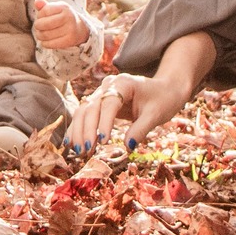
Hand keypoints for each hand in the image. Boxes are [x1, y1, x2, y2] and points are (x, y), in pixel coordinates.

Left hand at [34, 0, 89, 49]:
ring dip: (39, 35)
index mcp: (64, 7)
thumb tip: (37, 1)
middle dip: (37, 26)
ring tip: (40, 34)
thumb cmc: (62, 17)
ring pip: (46, 35)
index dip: (39, 15)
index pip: (45, 11)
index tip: (40, 17)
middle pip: (45, 24)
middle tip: (38, 26)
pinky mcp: (69, 41)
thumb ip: (44, 6)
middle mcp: (69, 17)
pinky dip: (44, 43)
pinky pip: (50, 44)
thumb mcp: (55, 9)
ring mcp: (70, 29)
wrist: (80, 29)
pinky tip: (45, 41)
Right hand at [64, 71, 191, 155]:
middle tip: (87, 151)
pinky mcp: (100, 102)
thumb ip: (141, 129)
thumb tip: (127, 147)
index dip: (104, 122)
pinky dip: (78, 128)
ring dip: (79, 130)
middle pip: (91, 106)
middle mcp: (108, 85)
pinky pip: (85, 114)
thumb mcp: (156, 115)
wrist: (164, 90)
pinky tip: (71, 143)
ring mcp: (102, 92)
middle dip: (87, 129)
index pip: (109, 102)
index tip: (103, 141)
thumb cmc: (162, 100)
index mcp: (124, 83)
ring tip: (78, 151)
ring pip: (83, 110)